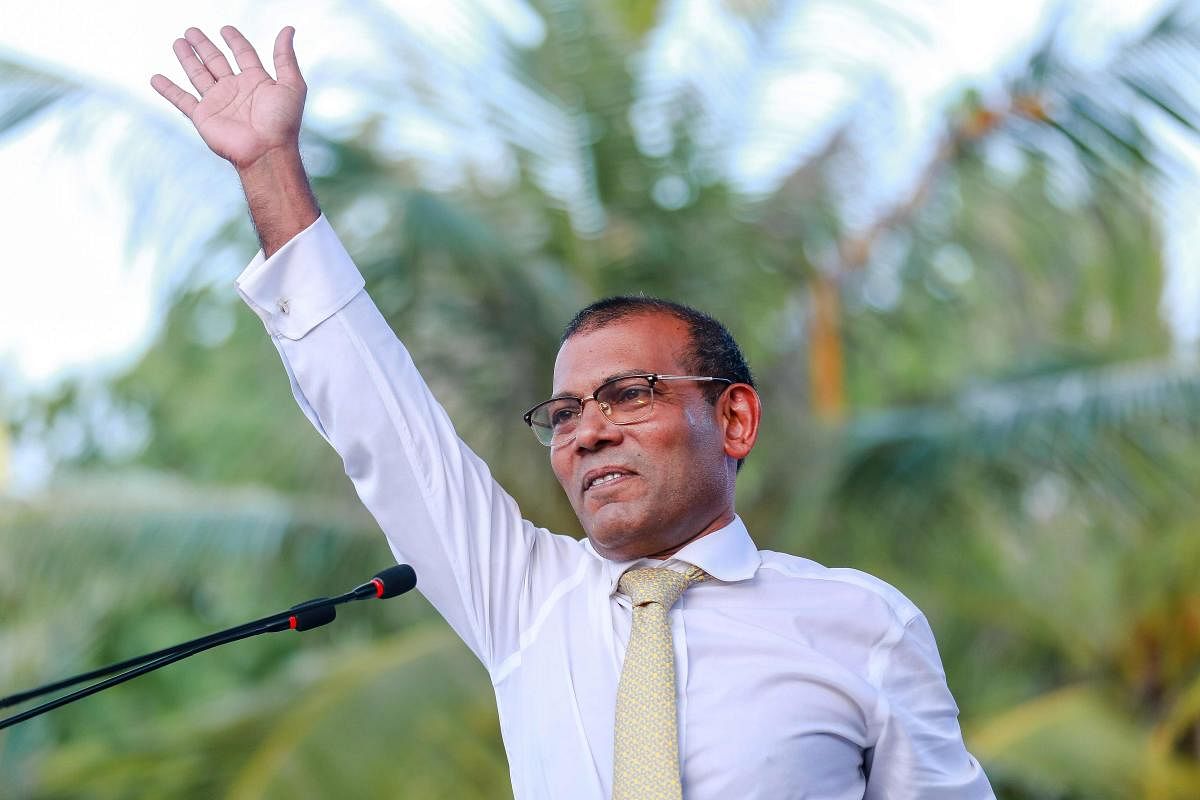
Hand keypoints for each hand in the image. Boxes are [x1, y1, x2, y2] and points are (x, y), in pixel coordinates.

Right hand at [151, 26, 305, 171]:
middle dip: (204, 45)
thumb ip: (285, 57)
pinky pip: (182, 100)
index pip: (243, 54)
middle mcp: (235, 90)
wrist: (266, 151)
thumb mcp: (292, 85)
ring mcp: (218, 102)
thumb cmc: (282, 122)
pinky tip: (156, 78)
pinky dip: (168, 90)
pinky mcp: (203, 116)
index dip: (235, 41)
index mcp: (256, 81)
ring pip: (198, 74)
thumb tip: (288, 29)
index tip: (226, 29)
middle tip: (191, 30)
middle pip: (216, 61)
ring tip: (178, 42)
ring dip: (187, 59)